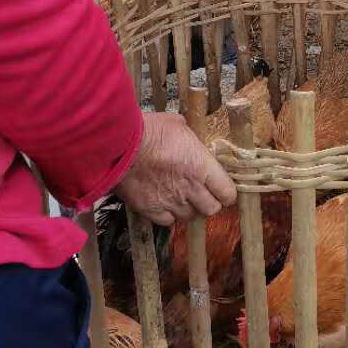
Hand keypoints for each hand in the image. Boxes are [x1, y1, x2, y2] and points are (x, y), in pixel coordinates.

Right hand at [116, 111, 235, 225]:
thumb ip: (190, 139)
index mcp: (203, 168)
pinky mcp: (151, 210)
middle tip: (202, 193)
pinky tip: (164, 202)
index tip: (223, 189)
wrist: (119, 148)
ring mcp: (171, 202)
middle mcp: (191, 189)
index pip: (228, 193)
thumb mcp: (178, 125)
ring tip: (181, 196)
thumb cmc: (150, 131)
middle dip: (209, 202)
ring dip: (188, 208)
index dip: (227, 193)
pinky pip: (167, 222)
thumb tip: (191, 141)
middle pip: (212, 209)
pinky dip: (168, 215)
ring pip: (189, 217)